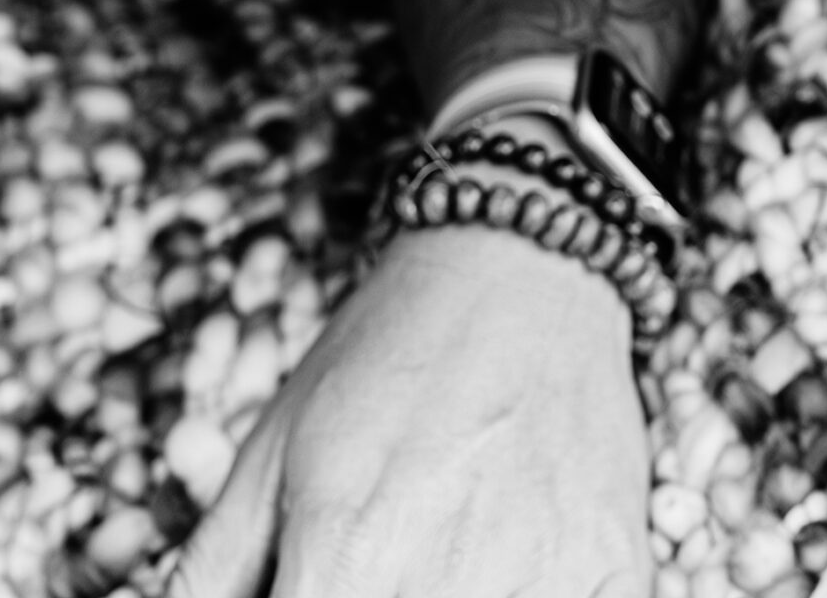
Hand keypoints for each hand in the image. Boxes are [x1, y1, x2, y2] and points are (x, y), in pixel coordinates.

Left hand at [169, 225, 651, 597]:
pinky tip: (509, 570)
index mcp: (347, 557)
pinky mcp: (617, 573)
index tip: (313, 595)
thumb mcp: (270, 453)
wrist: (524, 261)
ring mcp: (545, 581)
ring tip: (442, 559)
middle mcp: (448, 580)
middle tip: (378, 566)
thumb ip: (210, 577)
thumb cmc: (387, 354)